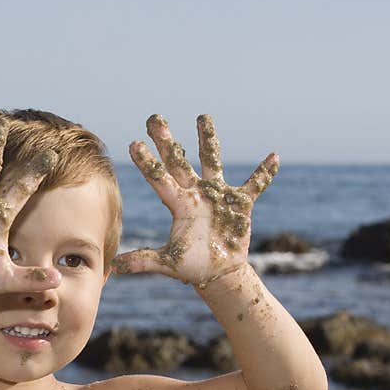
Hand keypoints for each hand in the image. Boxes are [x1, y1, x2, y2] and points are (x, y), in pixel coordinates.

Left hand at [112, 114, 278, 288]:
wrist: (218, 273)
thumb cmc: (191, 267)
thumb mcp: (168, 263)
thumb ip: (143, 261)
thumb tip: (115, 266)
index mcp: (178, 205)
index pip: (159, 179)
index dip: (147, 163)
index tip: (133, 143)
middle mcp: (195, 194)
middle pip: (179, 161)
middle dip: (167, 141)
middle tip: (154, 118)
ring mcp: (218, 195)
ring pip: (212, 161)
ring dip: (208, 140)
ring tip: (202, 116)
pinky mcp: (240, 203)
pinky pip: (255, 185)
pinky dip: (264, 173)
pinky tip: (274, 156)